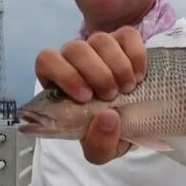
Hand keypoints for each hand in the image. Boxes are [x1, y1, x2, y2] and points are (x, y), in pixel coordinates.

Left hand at [34, 26, 146, 163]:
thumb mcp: (103, 150)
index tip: (85, 97)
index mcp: (59, 83)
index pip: (46, 60)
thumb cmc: (110, 132)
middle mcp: (76, 59)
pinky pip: (127, 35)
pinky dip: (136, 56)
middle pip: (75, 48)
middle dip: (96, 73)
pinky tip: (139, 76)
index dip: (64, 74)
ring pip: (101, 39)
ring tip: (128, 89)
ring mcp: (100, 47)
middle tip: (111, 96)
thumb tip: (108, 116)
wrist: (139, 123)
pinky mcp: (124, 40)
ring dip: (117, 66)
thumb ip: (99, 144)